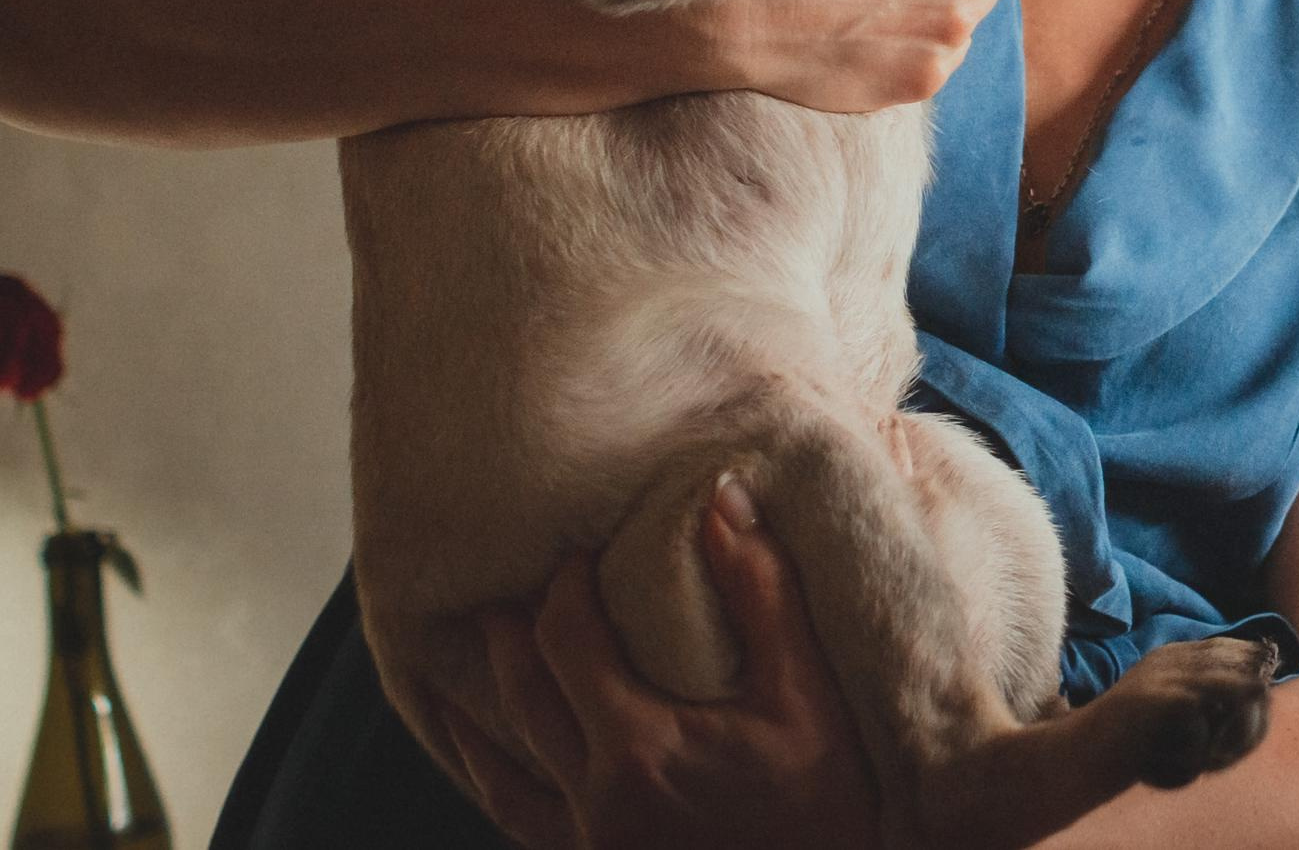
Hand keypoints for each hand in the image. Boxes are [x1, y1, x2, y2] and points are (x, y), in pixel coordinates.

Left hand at [435, 487, 882, 849]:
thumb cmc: (827, 808)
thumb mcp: (807, 694)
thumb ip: (761, 591)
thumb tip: (722, 501)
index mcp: (639, 746)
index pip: (566, 641)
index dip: (563, 587)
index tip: (575, 554)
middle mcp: (595, 801)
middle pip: (523, 698)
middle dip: (509, 636)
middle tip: (504, 594)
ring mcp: (590, 846)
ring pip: (502, 778)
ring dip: (473, 720)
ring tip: (453, 682)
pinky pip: (521, 828)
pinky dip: (496, 790)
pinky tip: (492, 773)